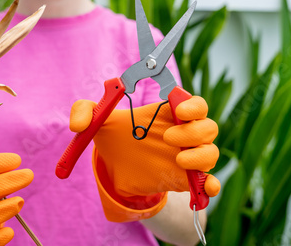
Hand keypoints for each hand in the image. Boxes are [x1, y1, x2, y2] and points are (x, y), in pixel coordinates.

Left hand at [70, 96, 219, 220]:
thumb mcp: (96, 123)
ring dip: (200, 155)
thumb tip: (78, 124)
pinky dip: (210, 184)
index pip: (194, 104)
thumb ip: (84, 112)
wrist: (118, 170)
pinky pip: (209, 181)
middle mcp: (183, 133)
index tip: (178, 109)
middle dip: (193, 131)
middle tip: (168, 138)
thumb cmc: (114, 138)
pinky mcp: (185, 180)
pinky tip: (203, 187)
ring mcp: (187, 157)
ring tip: (178, 160)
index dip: (192, 105)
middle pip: (208, 126)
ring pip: (211, 152)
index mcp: (168, 114)